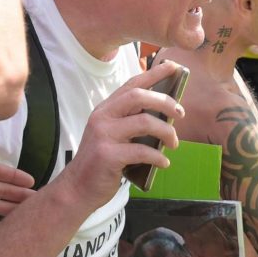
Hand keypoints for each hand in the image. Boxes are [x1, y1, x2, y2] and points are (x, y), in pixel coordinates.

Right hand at [59, 62, 184, 207]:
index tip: (174, 67)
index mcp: (106, 109)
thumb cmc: (102, 162)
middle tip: (180, 113)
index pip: (132, 84)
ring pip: (145, 122)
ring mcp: (104, 135)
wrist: (77, 189)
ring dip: (166, 132)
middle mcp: (103, 117)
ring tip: (174, 143)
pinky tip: (164, 163)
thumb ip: (131, 122)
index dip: (154, 73)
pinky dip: (158, 157)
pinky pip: (142, 151)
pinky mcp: (108, 155)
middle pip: (139, 96)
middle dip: (165, 101)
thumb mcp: (112, 135)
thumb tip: (166, 114)